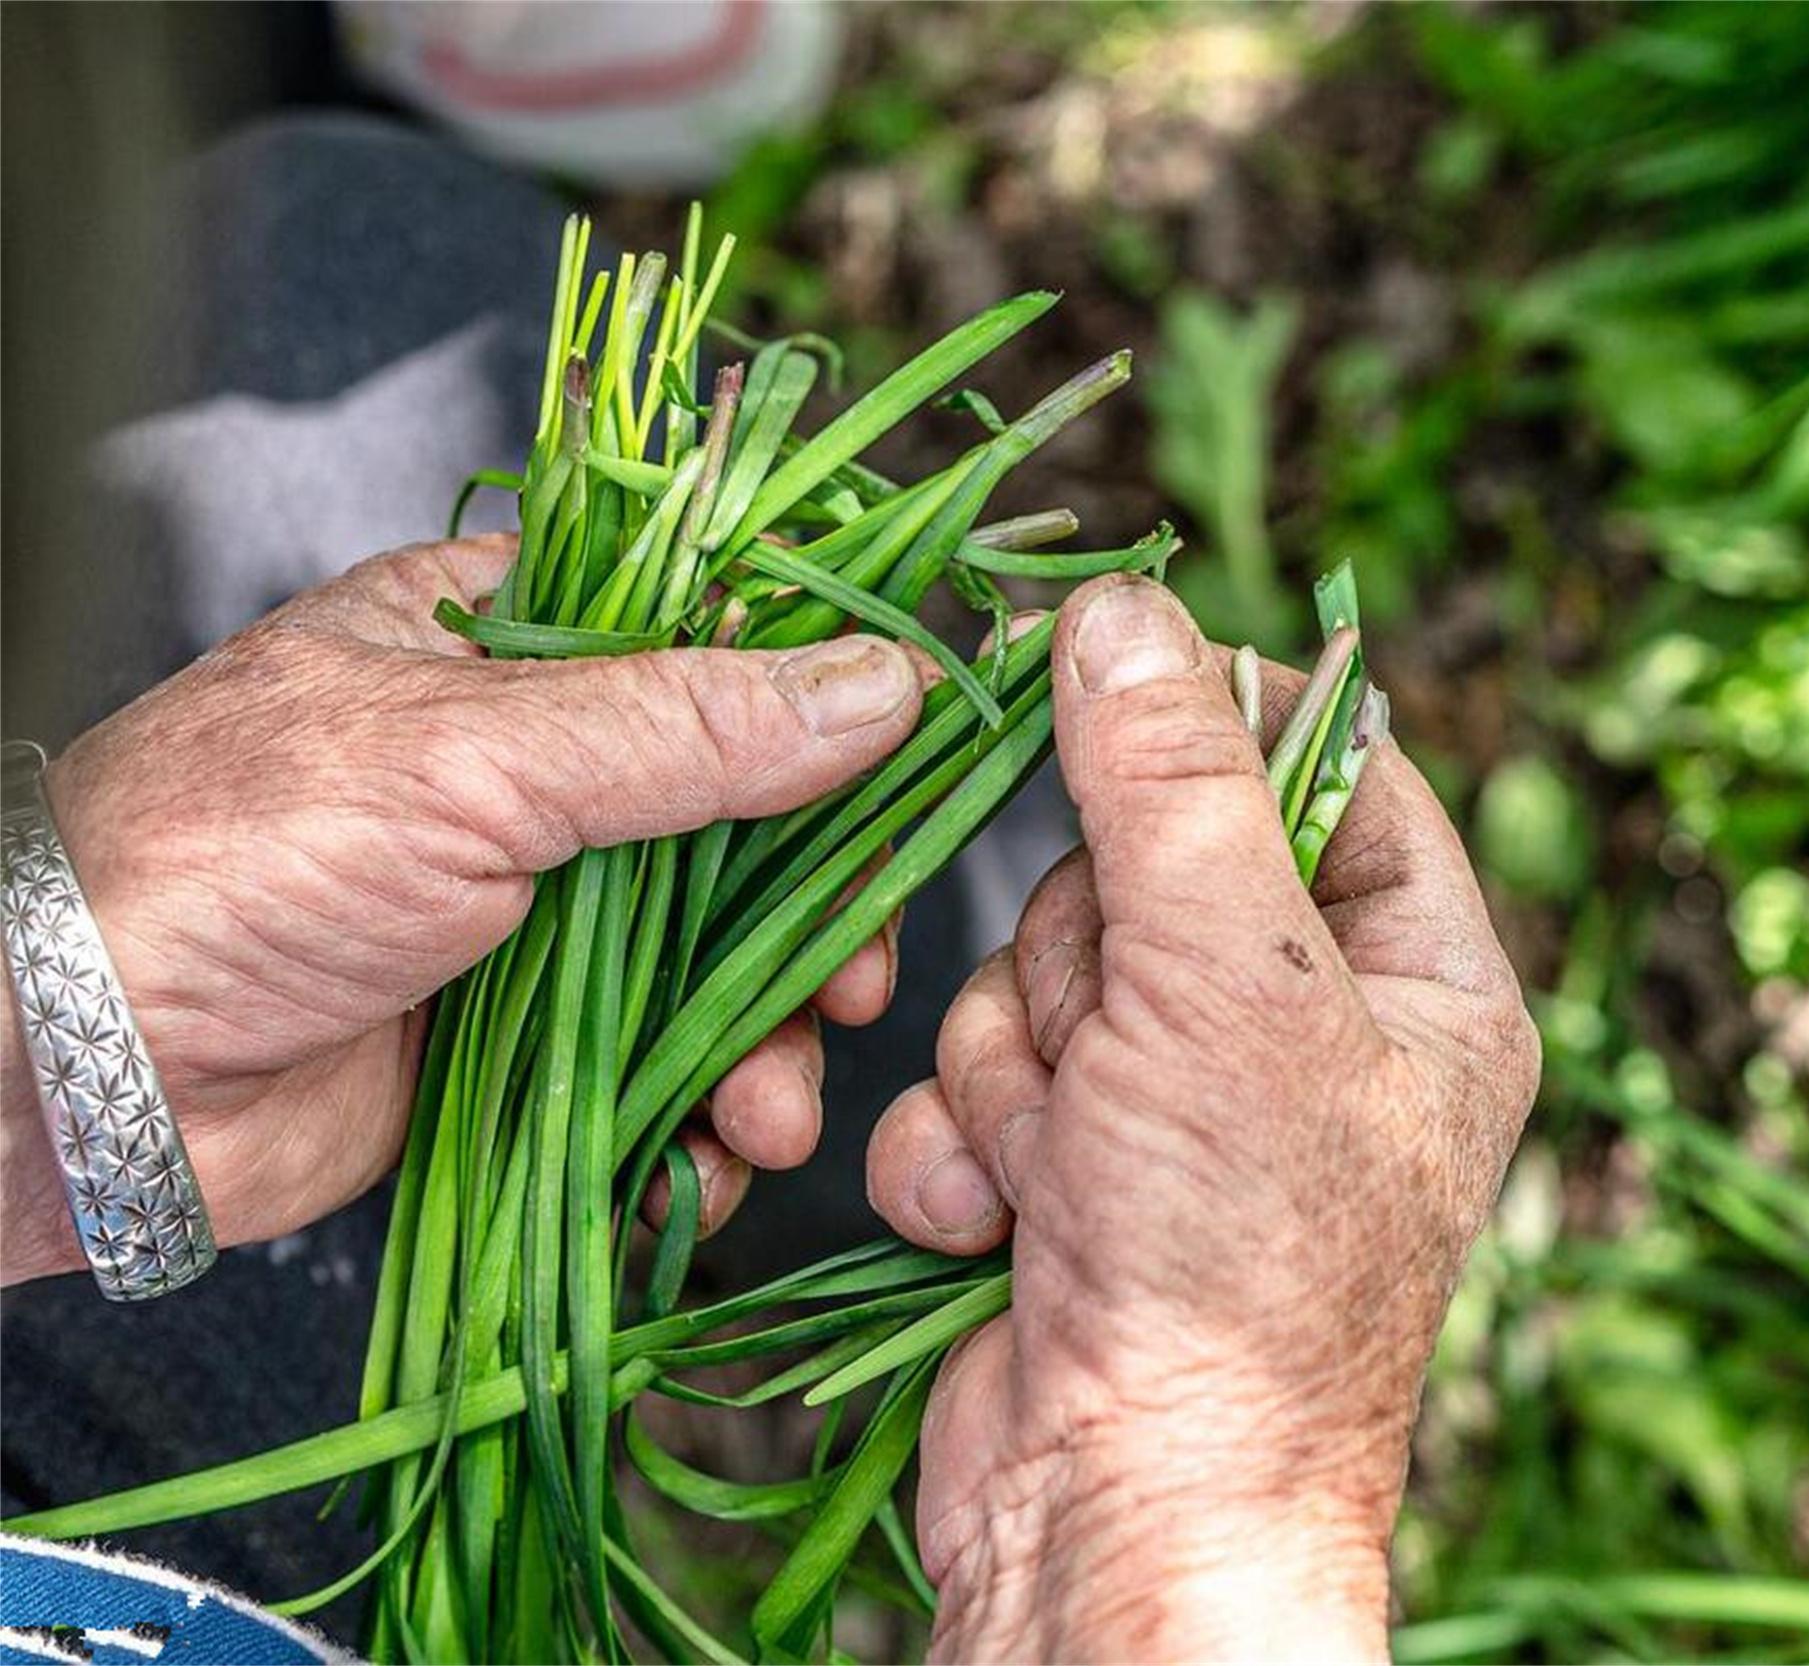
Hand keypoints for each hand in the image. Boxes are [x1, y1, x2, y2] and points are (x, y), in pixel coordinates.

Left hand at [1, 535, 930, 1283]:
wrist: (72, 1078)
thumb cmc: (231, 858)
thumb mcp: (473, 757)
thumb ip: (688, 726)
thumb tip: (883, 684)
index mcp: (514, 641)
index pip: (726, 646)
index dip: (837, 717)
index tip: (923, 783)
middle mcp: (532, 771)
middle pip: (751, 828)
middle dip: (815, 927)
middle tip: (850, 990)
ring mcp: (529, 914)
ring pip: (719, 967)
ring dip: (769, 1048)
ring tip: (762, 1117)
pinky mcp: (516, 1044)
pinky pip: (657, 1075)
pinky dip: (697, 1129)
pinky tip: (702, 1165)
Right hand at [864, 577, 1539, 1660]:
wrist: (1120, 1516)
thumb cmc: (1233, 1266)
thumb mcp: (1226, 983)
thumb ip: (1167, 783)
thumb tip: (1118, 609)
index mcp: (1421, 985)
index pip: (1330, 768)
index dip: (1215, 722)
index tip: (1106, 678)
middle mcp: (1306, 1041)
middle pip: (1145, 864)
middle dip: (1090, 960)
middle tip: (1119, 1048)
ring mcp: (1180, 1114)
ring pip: (1037, 972)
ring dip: (1021, 1068)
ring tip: (1073, 1167)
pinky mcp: (1067, 1181)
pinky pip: (974, 1081)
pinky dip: (966, 1153)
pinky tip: (1005, 1230)